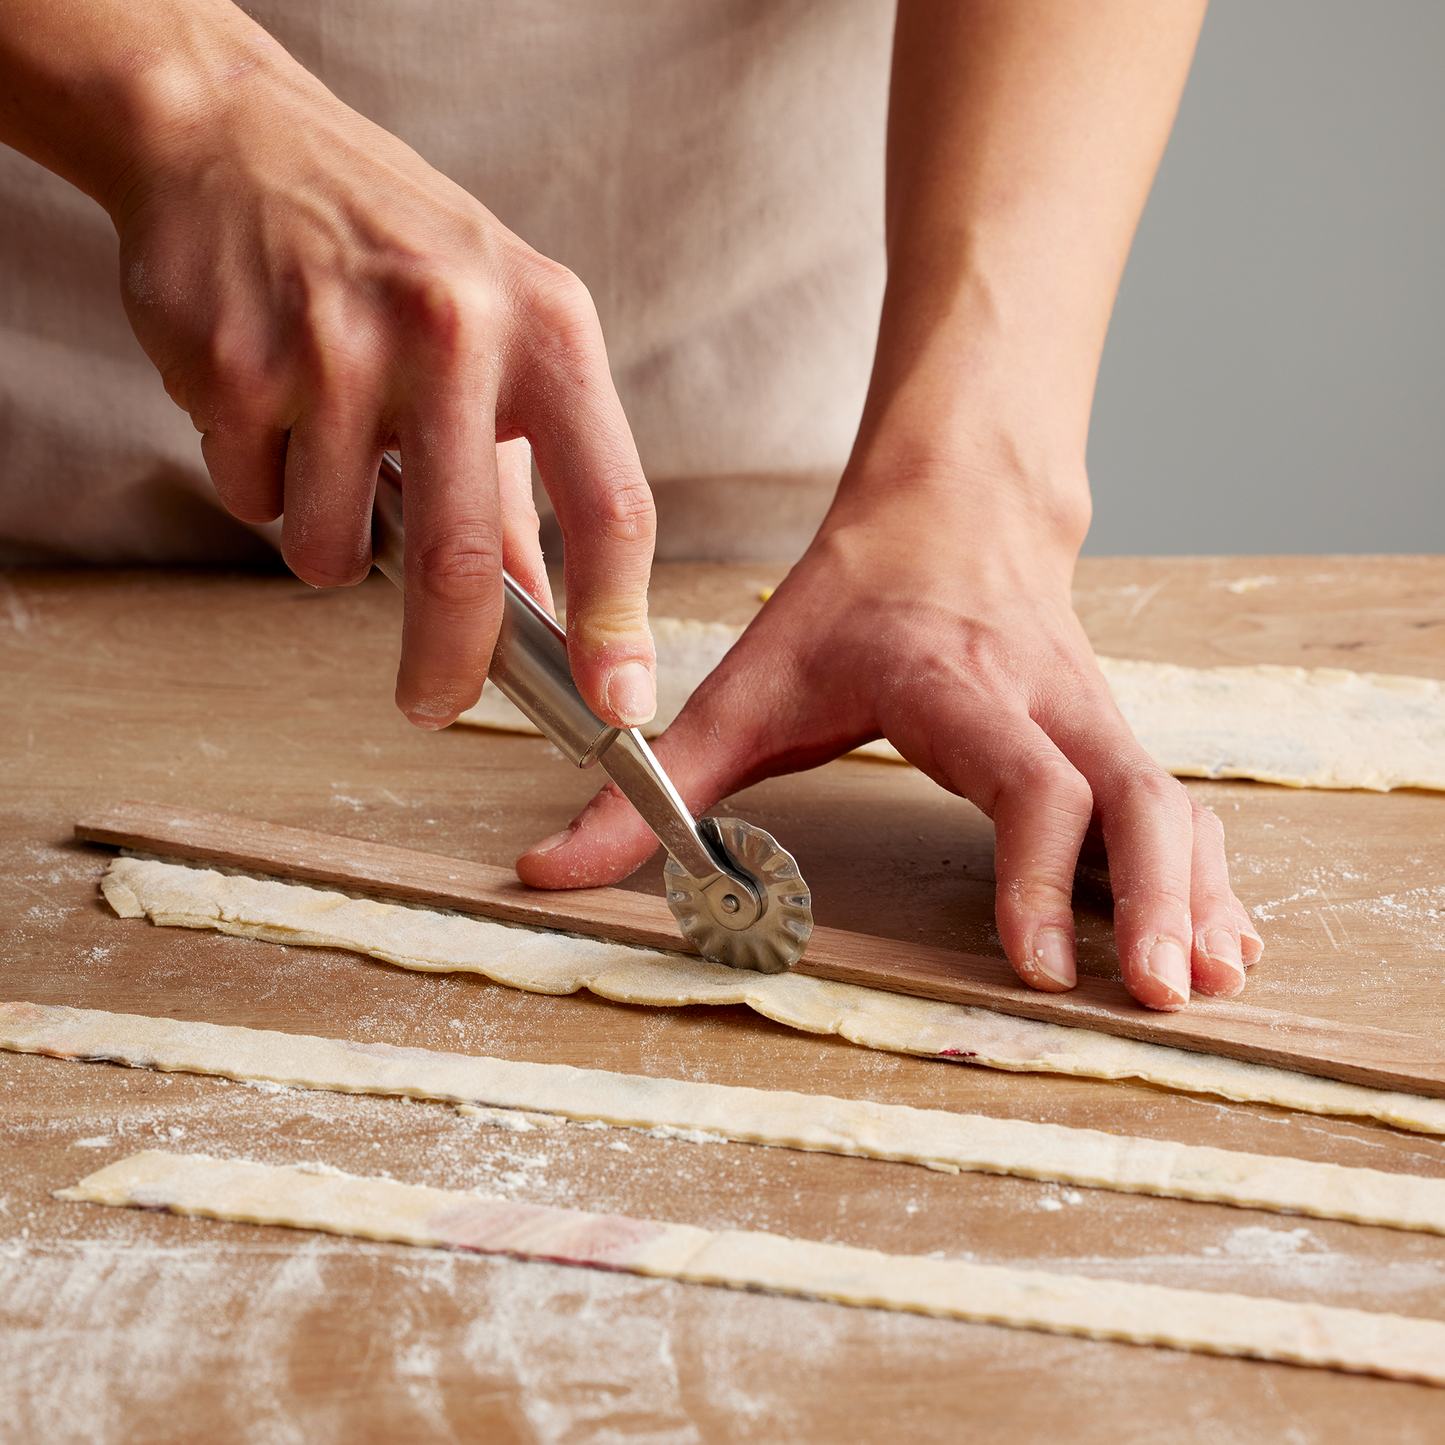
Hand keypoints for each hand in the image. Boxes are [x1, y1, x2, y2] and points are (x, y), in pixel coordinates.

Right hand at [0, 0, 656, 728]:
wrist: (235, 138)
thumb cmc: (393, 251)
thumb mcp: (500, 339)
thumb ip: (522, 487)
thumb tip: (537, 618)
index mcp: (548, 329)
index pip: (609, 503)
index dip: (616, 619)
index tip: (617, 700)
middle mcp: (454, 331)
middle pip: (460, 562)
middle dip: (446, 664)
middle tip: (433, 703)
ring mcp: (339, 346)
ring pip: (332, 550)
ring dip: (328, 543)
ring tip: (328, 445)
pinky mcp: (240, 365)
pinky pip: (255, 500)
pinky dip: (264, 484)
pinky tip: (271, 402)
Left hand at [519, 471, 1263, 1010]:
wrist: (949, 509)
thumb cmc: (846, 604)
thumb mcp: (744, 684)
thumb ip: (654, 780)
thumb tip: (548, 869)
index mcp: (951, 676)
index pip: (1026, 773)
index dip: (1038, 867)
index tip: (1034, 963)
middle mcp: (1041, 694)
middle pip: (1135, 793)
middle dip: (1157, 896)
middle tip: (1153, 997)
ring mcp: (1091, 710)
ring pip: (1176, 801)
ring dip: (1198, 894)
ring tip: (1204, 988)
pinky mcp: (1110, 732)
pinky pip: (1177, 804)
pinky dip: (1204, 874)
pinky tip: (1219, 941)